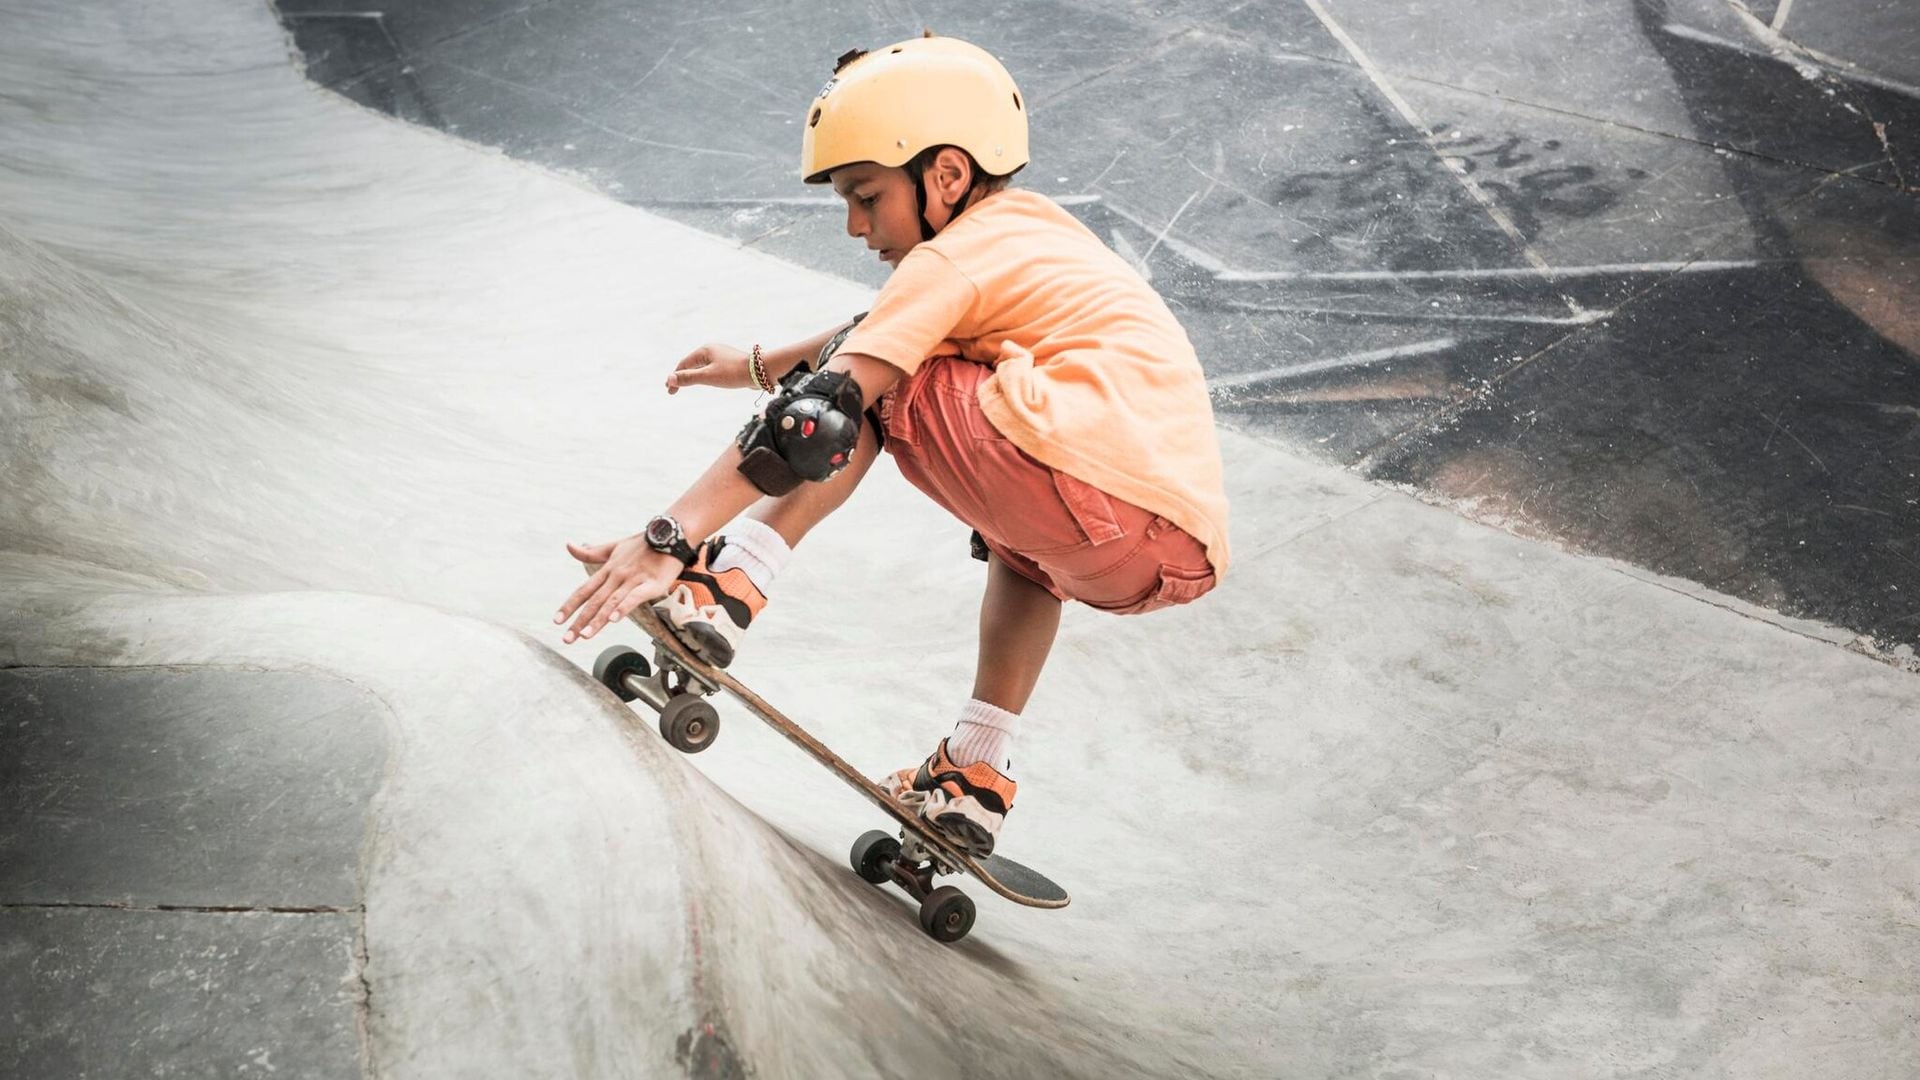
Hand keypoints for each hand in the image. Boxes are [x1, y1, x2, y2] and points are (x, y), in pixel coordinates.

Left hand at [556, 535, 684, 642]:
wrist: (670, 535)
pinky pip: (635, 597)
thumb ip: (591, 552)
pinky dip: (624, 607)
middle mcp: (617, 576)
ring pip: (612, 602)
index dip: (569, 606)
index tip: (557, 620)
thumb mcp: (614, 546)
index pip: (584, 590)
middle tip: (567, 638)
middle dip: (579, 621)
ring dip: (597, 620)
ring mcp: (633, 580)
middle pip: (595, 601)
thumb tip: (569, 546)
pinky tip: (616, 619)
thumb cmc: (644, 543)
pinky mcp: (651, 584)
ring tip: (585, 635)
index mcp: (608, 569)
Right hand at [665, 343, 753, 394]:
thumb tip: (669, 379)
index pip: (684, 364)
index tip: (669, 390)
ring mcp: (722, 356)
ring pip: (702, 366)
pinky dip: (703, 375)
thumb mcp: (708, 376)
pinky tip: (705, 381)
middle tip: (673, 389)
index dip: (675, 377)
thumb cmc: (734, 373)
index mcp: (705, 350)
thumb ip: (688, 378)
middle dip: (682, 376)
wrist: (760, 371)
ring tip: (685, 385)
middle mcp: (712, 350)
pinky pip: (712, 369)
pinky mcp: (730, 363)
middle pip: (692, 364)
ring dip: (692, 375)